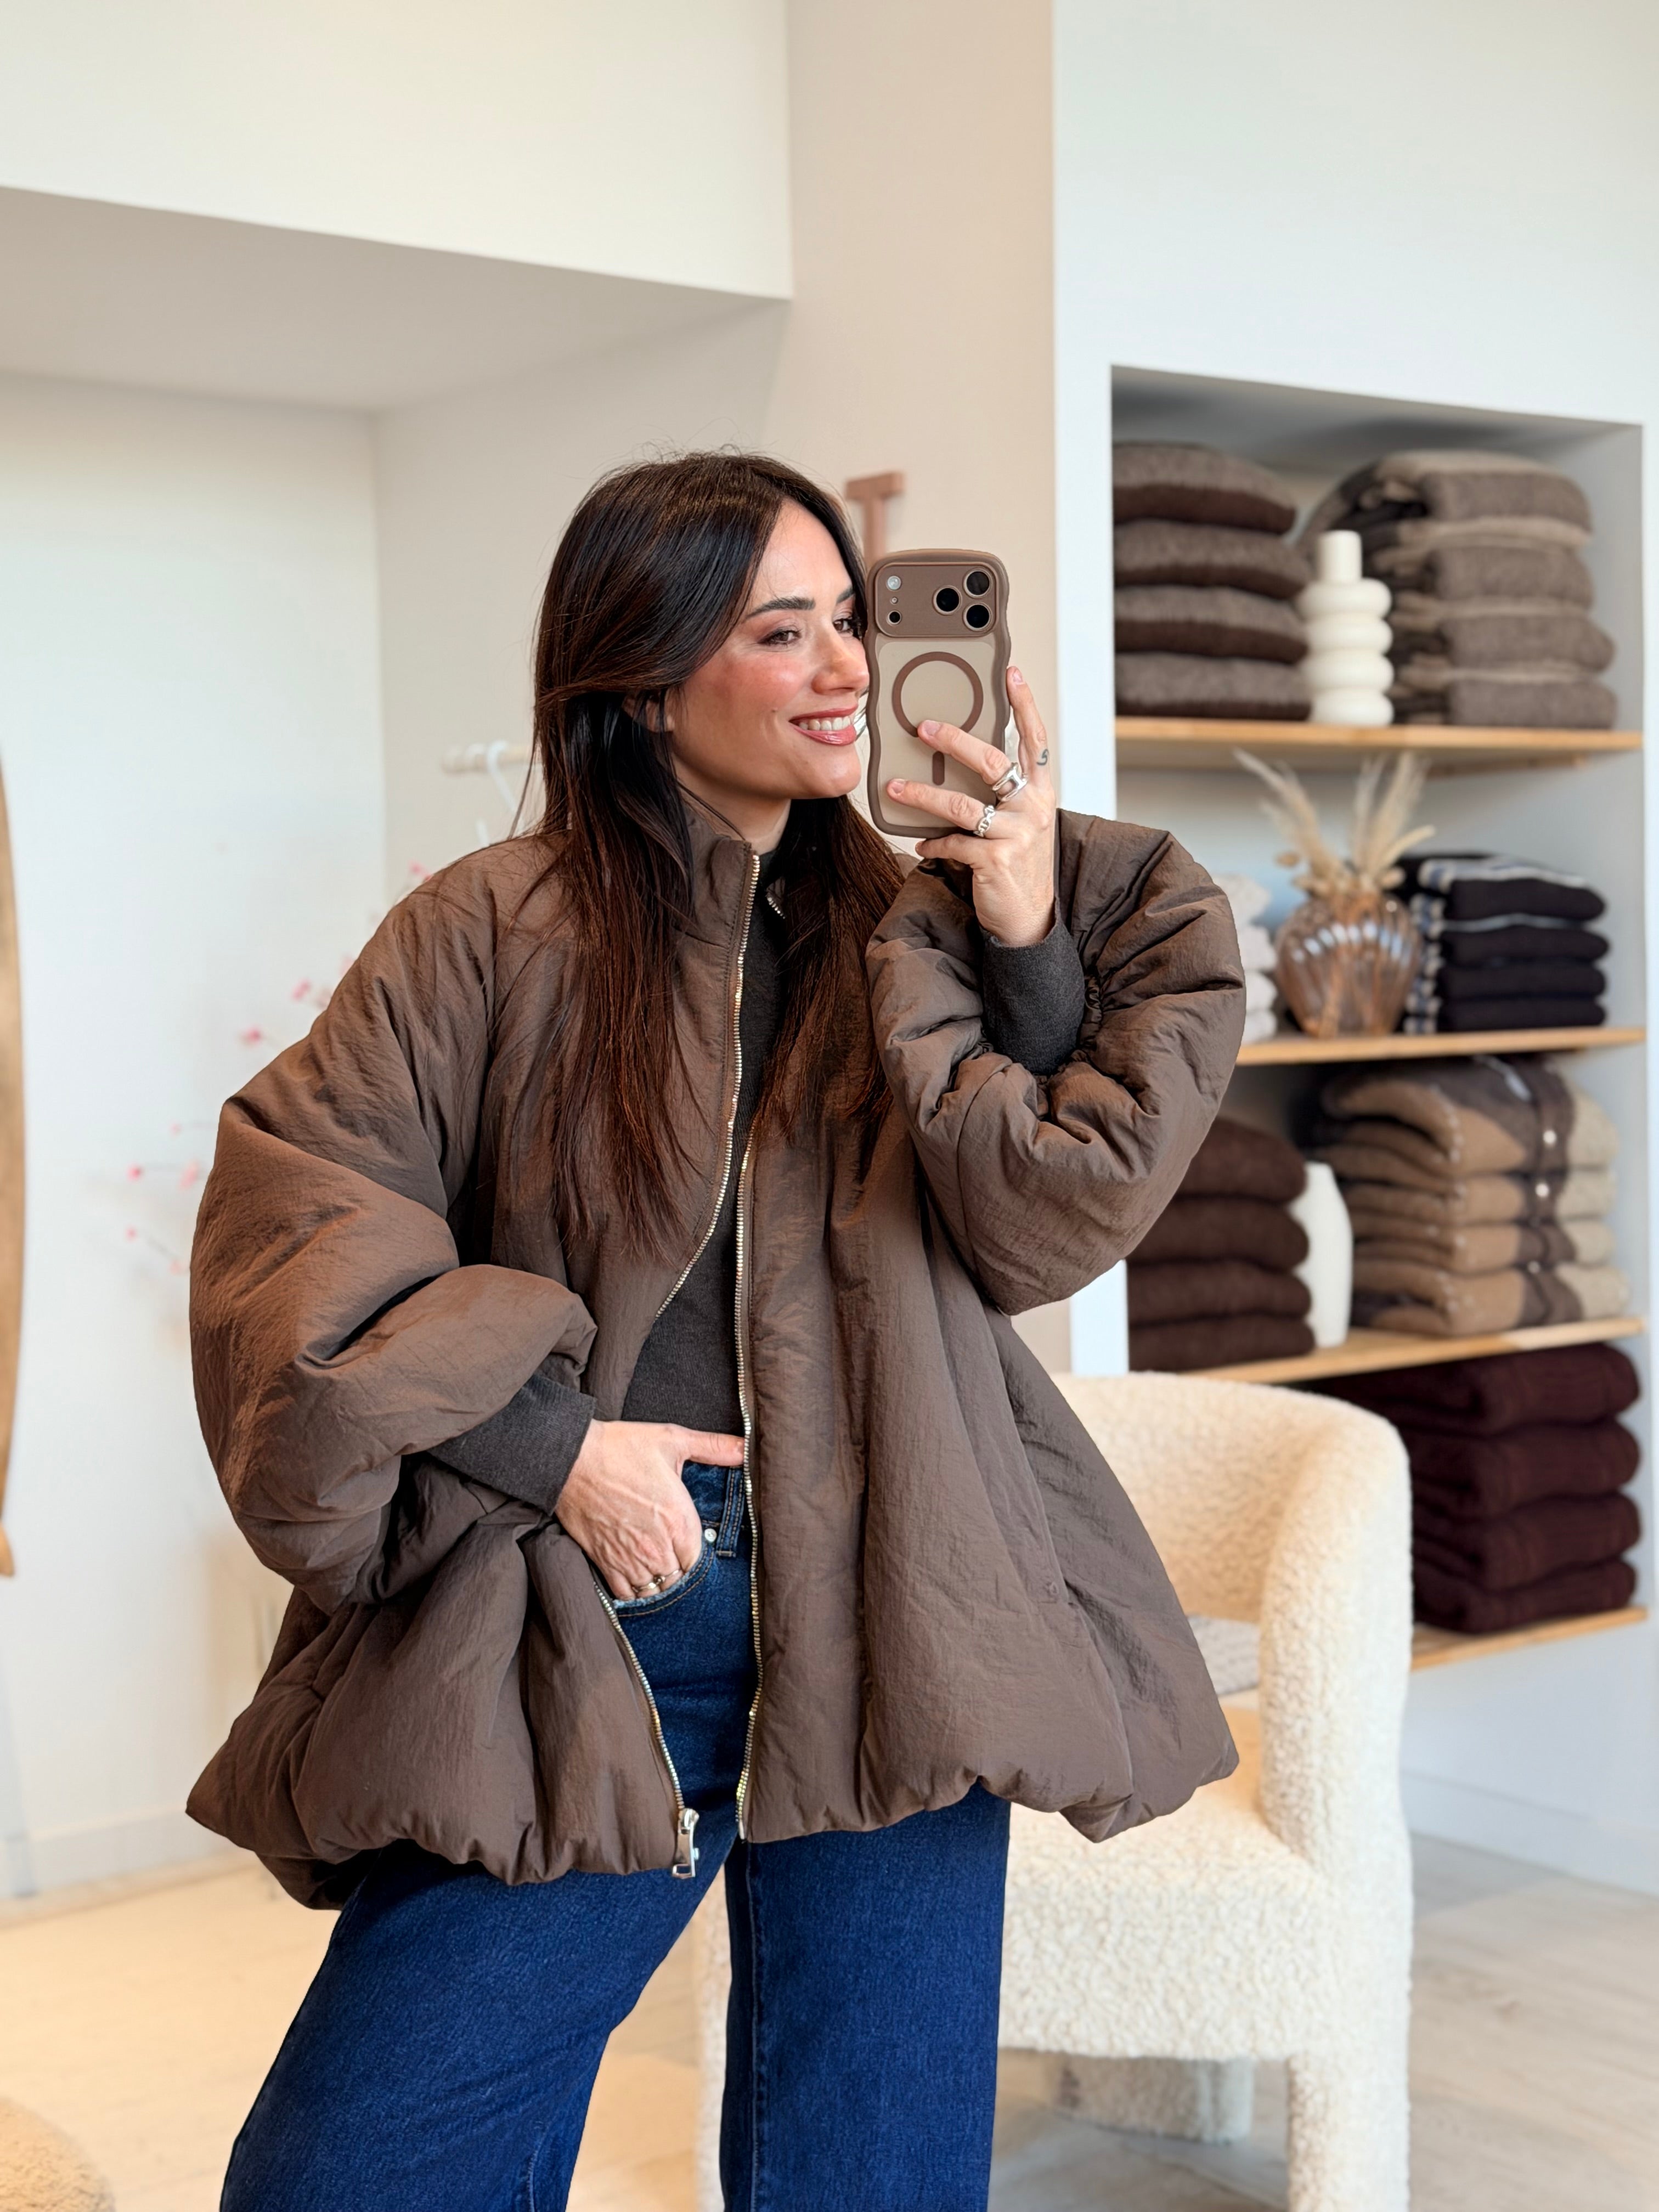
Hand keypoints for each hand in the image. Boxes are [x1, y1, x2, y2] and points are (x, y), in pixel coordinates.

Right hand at [557, 1421, 744, 1601]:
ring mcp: (630, 1558)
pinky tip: (634, 1577)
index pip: (699, 1559)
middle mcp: (658, 1546)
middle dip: (678, 1570)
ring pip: (655, 1591)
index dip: (695, 1554)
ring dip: (658, 1583)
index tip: (688, 1544)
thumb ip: (713, 1447)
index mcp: (679, 1520)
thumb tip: (745, 1449)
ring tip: (655, 1567)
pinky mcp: (605, 1562)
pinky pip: (626, 1595)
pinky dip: (633, 1591)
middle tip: (671, 1556)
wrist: (570, 1458)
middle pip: (679, 1579)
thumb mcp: (672, 1439)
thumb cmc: (620, 1447)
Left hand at [884, 668, 1057, 946]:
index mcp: (1041, 792)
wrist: (1029, 919)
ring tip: (895, 786)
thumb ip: (1002, 793)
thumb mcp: (1020, 822)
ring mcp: (1016, 834)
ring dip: (922, 793)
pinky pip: (953, 842)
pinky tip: (922, 843)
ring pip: (961, 804)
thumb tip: (956, 764)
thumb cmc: (1019, 864)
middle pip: (992, 761)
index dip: (1024, 704)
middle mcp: (1033, 808)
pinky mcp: (995, 860)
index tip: (1011, 673)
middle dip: (954, 740)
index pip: (1035, 739)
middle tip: (923, 727)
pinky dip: (933, 842)